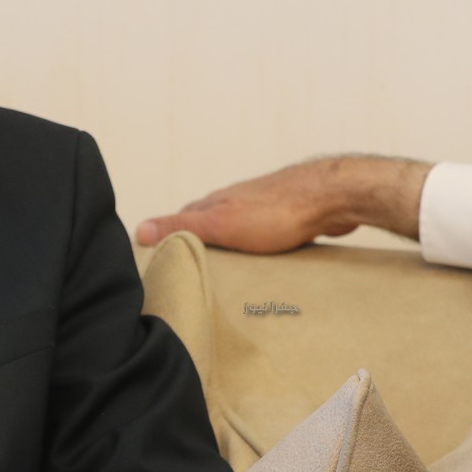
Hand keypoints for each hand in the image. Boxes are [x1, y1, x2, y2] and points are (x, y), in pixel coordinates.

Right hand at [135, 156, 429, 252]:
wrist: (332, 198)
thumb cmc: (278, 211)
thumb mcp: (220, 223)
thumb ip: (182, 225)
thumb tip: (139, 228)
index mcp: (218, 202)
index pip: (184, 218)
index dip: (171, 235)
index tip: (161, 256)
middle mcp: (239, 201)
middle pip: (212, 222)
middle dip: (201, 242)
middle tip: (192, 268)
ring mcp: (266, 207)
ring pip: (241, 230)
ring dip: (232, 247)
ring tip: (227, 272)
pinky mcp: (291, 218)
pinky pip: (269, 236)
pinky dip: (260, 250)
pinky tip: (265, 264)